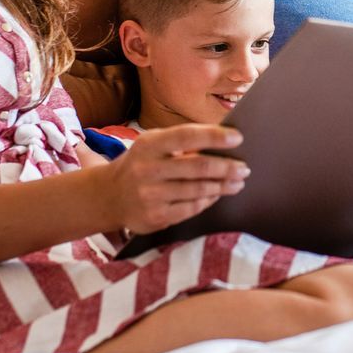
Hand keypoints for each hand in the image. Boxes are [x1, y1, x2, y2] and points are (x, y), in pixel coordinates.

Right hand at [101, 123, 249, 233]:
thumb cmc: (141, 165)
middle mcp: (147, 169)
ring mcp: (151, 195)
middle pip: (198, 167)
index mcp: (149, 145)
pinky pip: (192, 208)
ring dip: (223, 186)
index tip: (238, 138)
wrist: (109, 196)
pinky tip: (217, 194)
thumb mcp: (152, 145)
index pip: (187, 136)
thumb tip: (224, 139)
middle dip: (226, 167)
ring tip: (237, 182)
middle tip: (244, 167)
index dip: (214, 137)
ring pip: (198, 190)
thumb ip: (181, 142)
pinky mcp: (156, 216)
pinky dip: (209, 200)